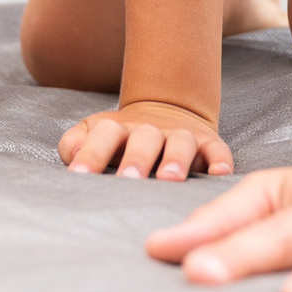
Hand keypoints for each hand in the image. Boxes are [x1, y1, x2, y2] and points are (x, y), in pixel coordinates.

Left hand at [58, 99, 231, 181]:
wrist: (166, 111)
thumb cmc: (122, 139)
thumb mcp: (94, 135)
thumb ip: (75, 145)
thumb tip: (71, 157)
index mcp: (119, 129)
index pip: (103, 135)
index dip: (91, 154)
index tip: (80, 176)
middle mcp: (150, 130)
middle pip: (144, 139)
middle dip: (136, 159)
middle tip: (128, 180)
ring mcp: (180, 135)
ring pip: (180, 143)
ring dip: (175, 159)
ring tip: (169, 179)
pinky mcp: (208, 143)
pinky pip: (217, 150)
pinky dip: (219, 160)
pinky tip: (218, 174)